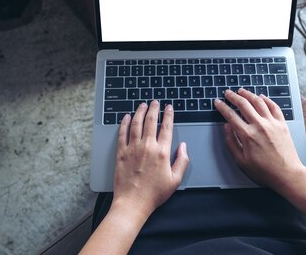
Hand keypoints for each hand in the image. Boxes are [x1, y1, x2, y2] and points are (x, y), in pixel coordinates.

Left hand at [112, 100, 188, 219]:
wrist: (132, 203)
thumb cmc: (154, 194)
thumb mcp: (175, 180)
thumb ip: (182, 161)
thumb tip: (183, 147)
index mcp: (162, 152)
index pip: (166, 127)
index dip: (168, 115)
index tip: (169, 107)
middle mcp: (147, 147)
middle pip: (151, 121)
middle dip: (154, 108)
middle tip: (155, 102)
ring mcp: (132, 148)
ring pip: (136, 123)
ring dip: (140, 111)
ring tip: (142, 105)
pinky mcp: (121, 153)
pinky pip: (122, 133)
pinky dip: (125, 123)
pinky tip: (127, 117)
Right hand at [214, 89, 304, 193]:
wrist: (287, 174)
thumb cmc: (264, 171)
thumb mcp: (241, 161)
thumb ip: (231, 142)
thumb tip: (226, 127)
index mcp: (247, 135)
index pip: (230, 115)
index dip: (222, 107)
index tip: (217, 102)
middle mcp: (259, 126)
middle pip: (243, 104)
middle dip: (233, 96)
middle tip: (228, 93)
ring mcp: (272, 123)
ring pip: (258, 102)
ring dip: (248, 94)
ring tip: (241, 91)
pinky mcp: (282, 124)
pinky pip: (274, 106)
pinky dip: (267, 99)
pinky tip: (261, 97)